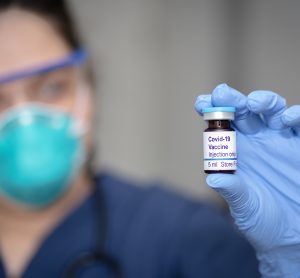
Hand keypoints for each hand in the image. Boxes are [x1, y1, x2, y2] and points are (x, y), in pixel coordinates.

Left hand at [195, 84, 299, 276]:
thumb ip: (233, 190)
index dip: (210, 111)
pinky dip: (295, 115)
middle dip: (231, 99)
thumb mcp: (244, 206)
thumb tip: (214, 177)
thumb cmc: (263, 221)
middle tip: (222, 94)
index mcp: (235, 153)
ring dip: (262, 101)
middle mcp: (256, 142)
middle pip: (243, 111)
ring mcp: (279, 142)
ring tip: (253, 103)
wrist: (292, 236)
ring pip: (271, 110)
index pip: (220, 126)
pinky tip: (287, 119)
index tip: (201, 103)